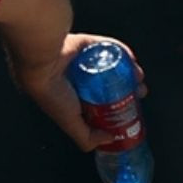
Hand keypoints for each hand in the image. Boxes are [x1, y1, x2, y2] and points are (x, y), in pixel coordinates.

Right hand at [12, 33, 146, 152]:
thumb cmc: (51, 93)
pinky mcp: (86, 43)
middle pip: (108, 83)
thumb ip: (86, 137)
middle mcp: (77, 78)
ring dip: (127, 71)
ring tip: (137, 77)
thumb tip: (109, 139)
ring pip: (110, 65)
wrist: (43, 63)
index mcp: (71, 96)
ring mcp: (82, 60)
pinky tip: (131, 60)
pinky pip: (107, 47)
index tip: (130, 108)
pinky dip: (121, 53)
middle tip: (139, 92)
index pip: (98, 103)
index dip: (116, 106)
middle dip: (127, 88)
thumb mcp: (69, 123)